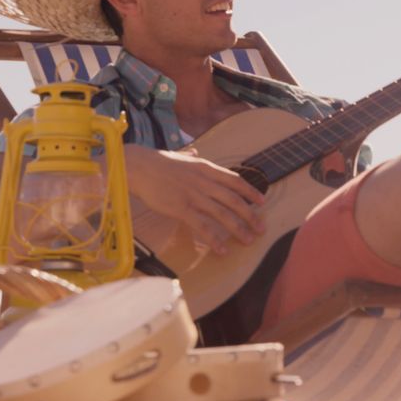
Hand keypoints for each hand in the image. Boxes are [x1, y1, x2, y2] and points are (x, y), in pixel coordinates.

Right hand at [124, 145, 265, 252]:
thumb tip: (196, 151)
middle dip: (250, 215)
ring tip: (249, 240)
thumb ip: (191, 156)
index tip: (262, 202)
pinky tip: (222, 250)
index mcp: (206, 168)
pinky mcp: (181, 208)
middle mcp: (204, 182)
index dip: (251, 192)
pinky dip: (214, 239)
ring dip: (238, 229)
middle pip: (234, 200)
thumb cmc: (157, 162)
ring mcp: (194, 195)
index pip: (235, 180)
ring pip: (222, 214)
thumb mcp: (180, 156)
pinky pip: (202, 226)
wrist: (138, 166)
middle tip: (261, 228)